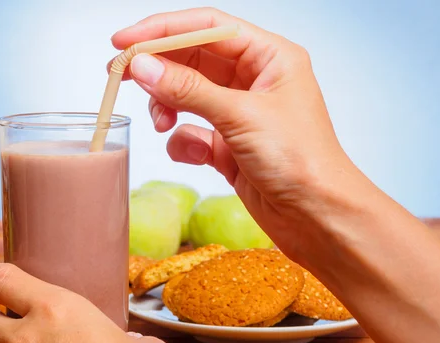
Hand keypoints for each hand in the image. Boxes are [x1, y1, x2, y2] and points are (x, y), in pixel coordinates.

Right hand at [111, 7, 368, 261]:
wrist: (318, 217)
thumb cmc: (301, 161)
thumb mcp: (241, 117)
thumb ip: (188, 89)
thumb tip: (142, 65)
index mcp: (270, 58)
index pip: (209, 27)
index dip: (163, 30)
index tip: (125, 42)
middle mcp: (255, 81)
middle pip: (193, 59)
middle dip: (159, 69)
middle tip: (121, 76)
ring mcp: (240, 115)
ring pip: (188, 96)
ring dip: (168, 106)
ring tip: (162, 122)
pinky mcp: (229, 146)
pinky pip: (193, 133)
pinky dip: (184, 142)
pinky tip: (194, 155)